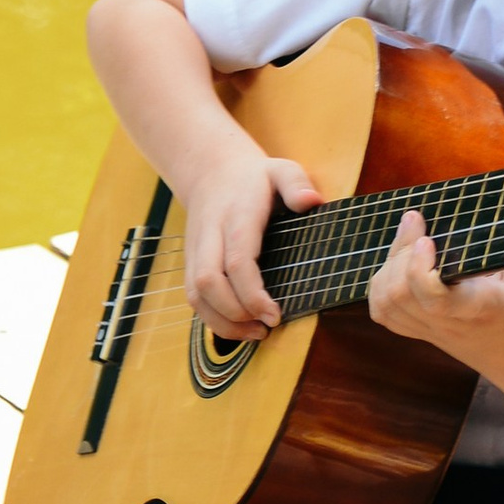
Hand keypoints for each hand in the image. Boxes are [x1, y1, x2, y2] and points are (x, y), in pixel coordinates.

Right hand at [181, 135, 321, 335]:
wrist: (211, 172)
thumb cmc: (255, 178)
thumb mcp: (281, 169)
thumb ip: (296, 183)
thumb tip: (312, 202)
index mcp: (235, 216)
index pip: (236, 260)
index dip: (252, 293)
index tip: (275, 314)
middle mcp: (209, 235)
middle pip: (208, 281)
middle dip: (235, 313)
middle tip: (268, 327)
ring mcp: (195, 250)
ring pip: (195, 294)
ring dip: (222, 322)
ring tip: (257, 334)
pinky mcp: (190, 263)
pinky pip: (193, 297)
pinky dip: (212, 319)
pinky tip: (240, 327)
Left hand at [366, 209, 503, 401]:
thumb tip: (491, 202)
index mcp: (477, 307)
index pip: (431, 296)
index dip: (417, 266)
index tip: (428, 238)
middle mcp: (447, 323)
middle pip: (399, 294)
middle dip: (398, 252)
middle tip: (415, 222)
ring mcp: (433, 333)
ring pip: (386, 305)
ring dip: (387, 268)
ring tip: (408, 242)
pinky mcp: (427, 336)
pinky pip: (387, 316)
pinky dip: (382, 288)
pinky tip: (397, 267)